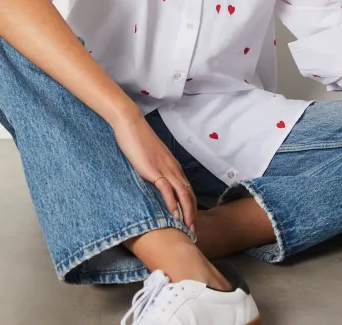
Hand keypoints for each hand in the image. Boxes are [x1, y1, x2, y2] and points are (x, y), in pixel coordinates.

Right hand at [111, 110, 196, 231]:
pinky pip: (167, 189)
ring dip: (187, 213)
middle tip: (195, 233)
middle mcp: (174, 168)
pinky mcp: (154, 169)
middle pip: (190, 195)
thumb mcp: (150, 158)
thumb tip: (154, 182)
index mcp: (174, 166)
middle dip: (193, 215)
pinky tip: (173, 215)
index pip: (188, 191)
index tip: (192, 223)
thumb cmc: (138, 140)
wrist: (131, 125)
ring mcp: (165, 169)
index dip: (192, 208)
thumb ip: (155, 170)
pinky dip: (172, 203)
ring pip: (183, 194)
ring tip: (188, 228)